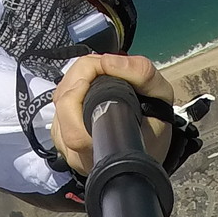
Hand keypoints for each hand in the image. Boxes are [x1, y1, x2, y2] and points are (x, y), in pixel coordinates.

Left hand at [52, 53, 177, 173]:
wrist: (152, 143)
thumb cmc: (155, 123)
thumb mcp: (161, 95)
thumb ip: (141, 74)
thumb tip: (107, 62)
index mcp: (104, 148)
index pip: (73, 120)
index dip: (81, 87)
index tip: (102, 71)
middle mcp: (80, 154)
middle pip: (61, 104)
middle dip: (80, 75)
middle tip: (103, 67)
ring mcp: (68, 150)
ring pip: (56, 105)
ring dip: (74, 81)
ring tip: (97, 75)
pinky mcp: (61, 141)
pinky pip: (56, 110)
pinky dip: (69, 91)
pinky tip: (87, 88)